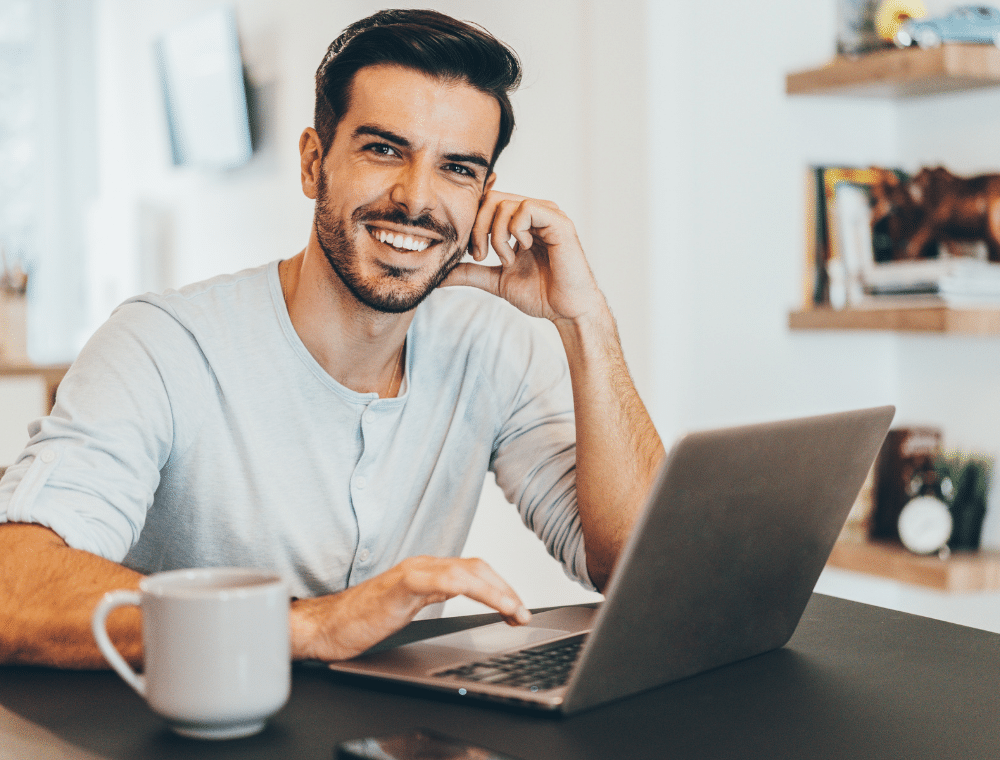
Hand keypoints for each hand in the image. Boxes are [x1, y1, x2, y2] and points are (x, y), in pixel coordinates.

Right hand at [289, 556, 530, 661]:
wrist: (323, 628)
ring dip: (497, 591)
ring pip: (466, 571)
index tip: (518, 610)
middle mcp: (421, 567)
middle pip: (476, 567)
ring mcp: (411, 573)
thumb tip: (465, 606)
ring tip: (514, 611)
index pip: (473, 571)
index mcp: (424, 572)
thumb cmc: (360, 621)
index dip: (501, 587)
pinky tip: (484, 600)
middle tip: (523, 614)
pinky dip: (470, 587)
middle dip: (505, 589)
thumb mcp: (407, 610)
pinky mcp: (400, 586)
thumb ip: (433, 599)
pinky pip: (443, 580)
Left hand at [443, 191, 603, 323]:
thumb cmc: (540, 294)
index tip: (472, 252)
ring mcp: (547, 214)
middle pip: (490, 199)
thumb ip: (470, 272)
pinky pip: (525, 209)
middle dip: (477, 228)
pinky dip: (516, 231)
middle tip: (480, 256)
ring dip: (497, 236)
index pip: (486, 204)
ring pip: (504, 203)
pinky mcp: (558, 220)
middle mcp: (534, 213)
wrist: (566, 310)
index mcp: (520, 222)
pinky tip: (524, 250)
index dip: (472, 222)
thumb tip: (440, 275)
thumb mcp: (496, 280)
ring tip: (507, 260)